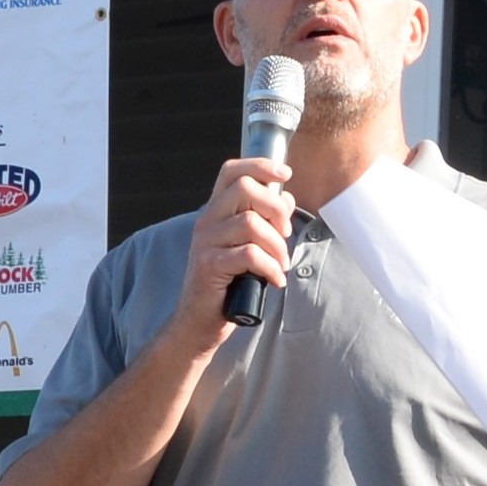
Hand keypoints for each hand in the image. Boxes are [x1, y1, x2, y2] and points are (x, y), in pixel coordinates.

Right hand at [168, 157, 294, 353]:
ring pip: (251, 223)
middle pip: (245, 189)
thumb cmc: (230, 280)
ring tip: (281, 264)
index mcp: (216, 211)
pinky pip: (248, 255)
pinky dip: (270, 267)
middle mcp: (207, 221)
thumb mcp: (248, 244)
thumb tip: (286, 197)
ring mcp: (204, 242)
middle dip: (276, 208)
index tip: (286, 173)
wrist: (200, 319)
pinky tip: (275, 279)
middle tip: (285, 233)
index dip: (260, 166)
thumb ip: (264, 219)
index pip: (231, 171)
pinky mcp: (208, 266)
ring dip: (277, 245)